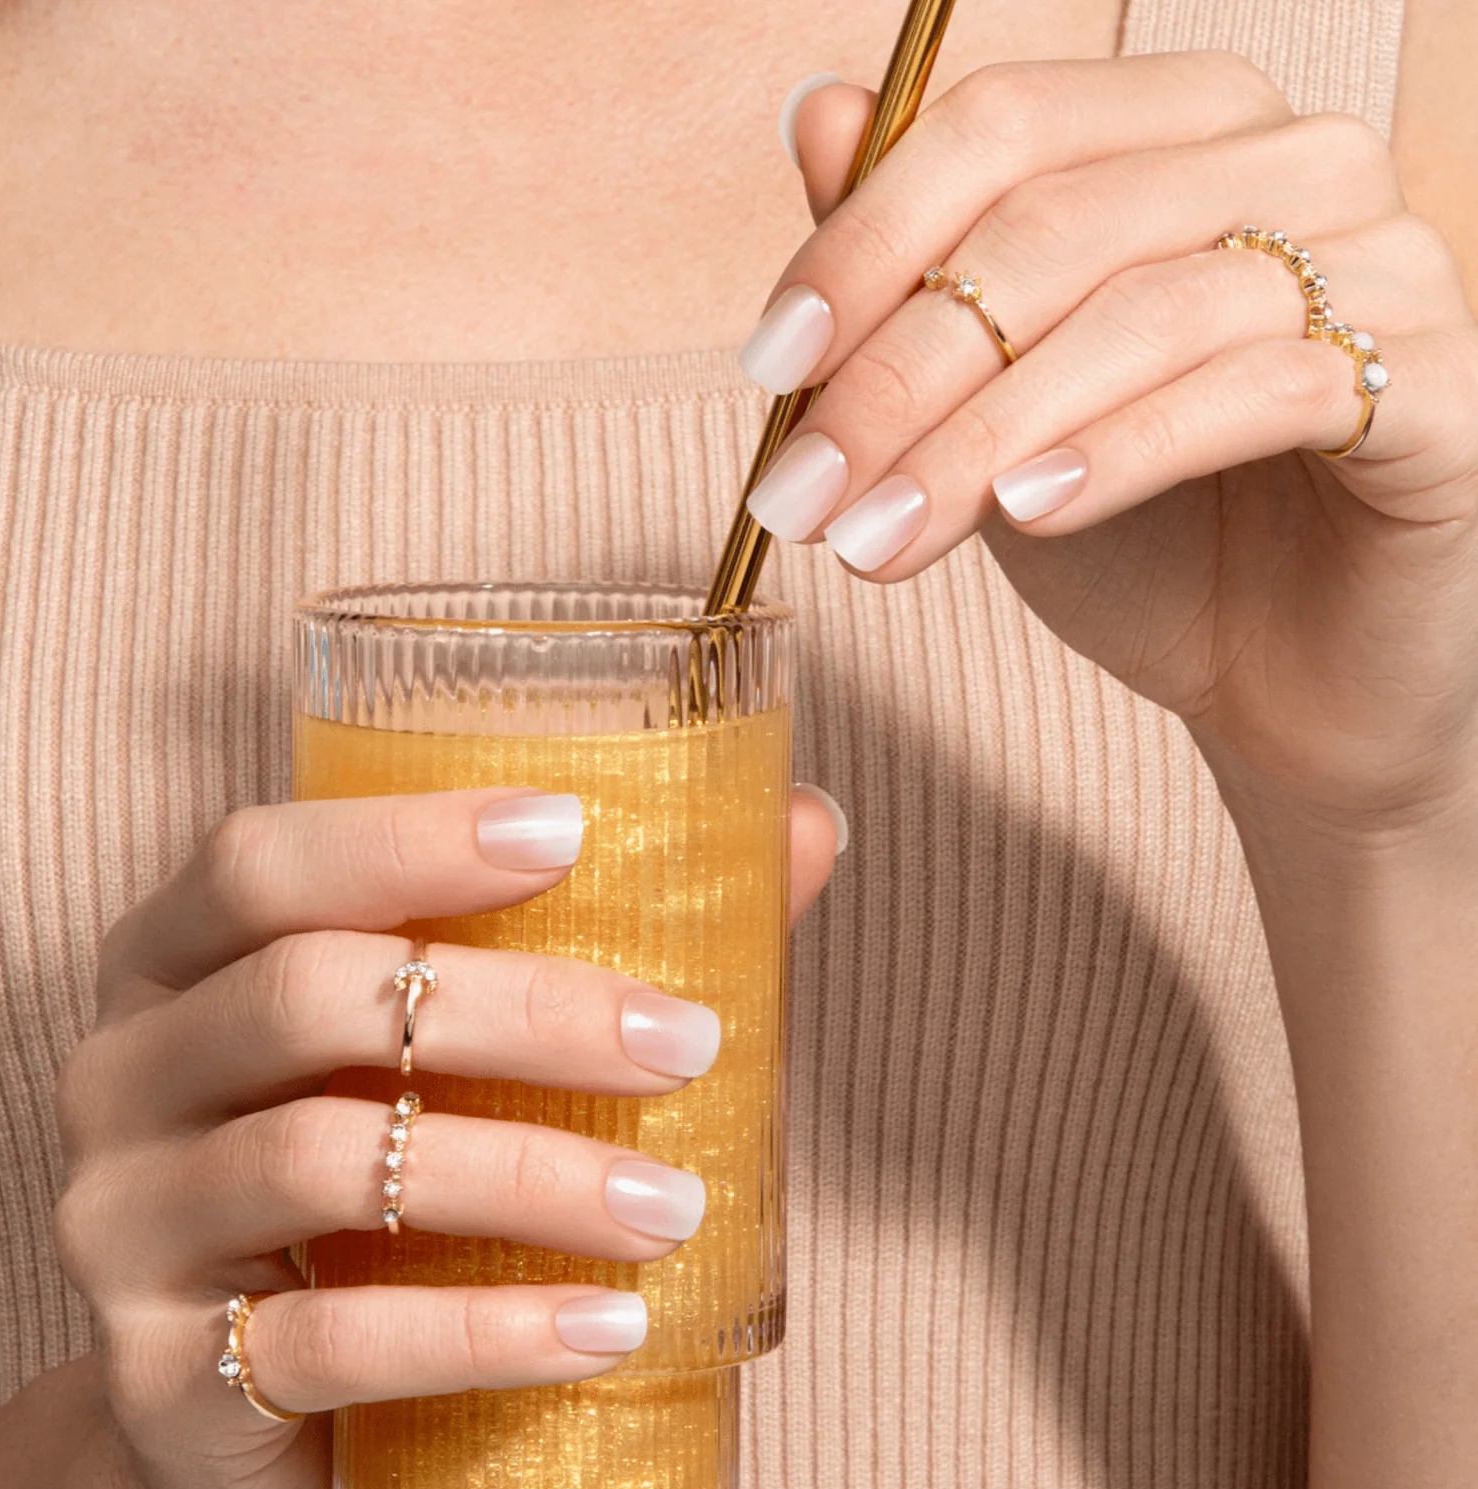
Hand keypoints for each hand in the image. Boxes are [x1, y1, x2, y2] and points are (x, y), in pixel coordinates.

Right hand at [50, 787, 838, 1488]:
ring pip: (320, 1162)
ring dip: (524, 1177)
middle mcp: (121, 1077)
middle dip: (521, 1010)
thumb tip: (807, 828)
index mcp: (176, 964)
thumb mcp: (453, 1072)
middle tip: (686, 1044)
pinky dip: (481, 1333)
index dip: (406, 835)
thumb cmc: (375, 1212)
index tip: (574, 834)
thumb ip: (606, 945)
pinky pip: (322, 1345)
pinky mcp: (161, 1381)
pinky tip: (606, 1329)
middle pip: (307, 996)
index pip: (259, 863)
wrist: (245, 1451)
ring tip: (672, 1210)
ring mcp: (121, 1230)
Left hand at [748, 54, 1477, 836]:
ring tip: (880, 539)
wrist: (1286, 681)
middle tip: (803, 496)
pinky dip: (1123, 451)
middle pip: (1051, 225)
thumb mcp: (993, 408)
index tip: (771, 368)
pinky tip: (1028, 514)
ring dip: (979, 438)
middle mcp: (1296, 160)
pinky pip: (1261, 388)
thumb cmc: (1142, 540)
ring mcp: (1387, 260)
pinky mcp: (1441, 383)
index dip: (865, 243)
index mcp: (1183, 129)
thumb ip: (914, 272)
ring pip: (1140, 311)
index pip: (1000, 125)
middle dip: (896, 375)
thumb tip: (814, 114)